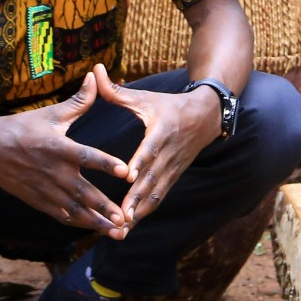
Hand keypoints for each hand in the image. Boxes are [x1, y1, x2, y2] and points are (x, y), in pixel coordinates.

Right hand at [0, 73, 132, 236]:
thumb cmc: (21, 127)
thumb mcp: (50, 113)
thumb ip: (78, 101)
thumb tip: (96, 77)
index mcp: (57, 147)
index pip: (86, 156)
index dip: (107, 164)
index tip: (126, 172)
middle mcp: (52, 171)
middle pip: (83, 192)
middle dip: (105, 207)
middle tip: (125, 218)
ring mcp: (44, 189)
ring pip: (74, 209)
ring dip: (95, 221)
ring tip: (117, 231)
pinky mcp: (37, 200)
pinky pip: (60, 215)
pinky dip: (78, 223)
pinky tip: (94, 229)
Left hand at [88, 65, 222, 227]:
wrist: (206, 116)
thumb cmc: (169, 105)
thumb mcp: (145, 98)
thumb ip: (116, 91)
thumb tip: (94, 71)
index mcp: (162, 131)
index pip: (150, 149)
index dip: (141, 163)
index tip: (128, 177)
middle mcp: (169, 153)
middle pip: (152, 178)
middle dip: (136, 198)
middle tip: (120, 215)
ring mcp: (173, 167)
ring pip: (156, 193)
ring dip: (140, 211)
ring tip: (122, 228)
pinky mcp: (173, 177)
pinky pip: (159, 197)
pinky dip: (146, 212)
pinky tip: (130, 226)